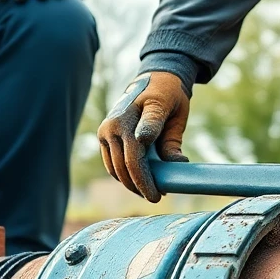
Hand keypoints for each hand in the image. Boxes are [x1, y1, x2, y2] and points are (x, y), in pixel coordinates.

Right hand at [96, 72, 190, 202]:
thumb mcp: (174, 114)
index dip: (145, 180)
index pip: (135, 158)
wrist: (154, 81)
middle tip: (156, 198)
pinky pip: (111, 163)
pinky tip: (137, 182)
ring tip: (148, 191)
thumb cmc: (168, 96)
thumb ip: (170, 138)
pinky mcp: (104, 136)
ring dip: (130, 183)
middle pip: (123, 167)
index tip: (159, 195)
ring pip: (115, 168)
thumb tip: (175, 163)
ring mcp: (106, 131)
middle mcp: (113, 125)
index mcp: (130, 118)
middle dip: (139, 186)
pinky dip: (122, 175)